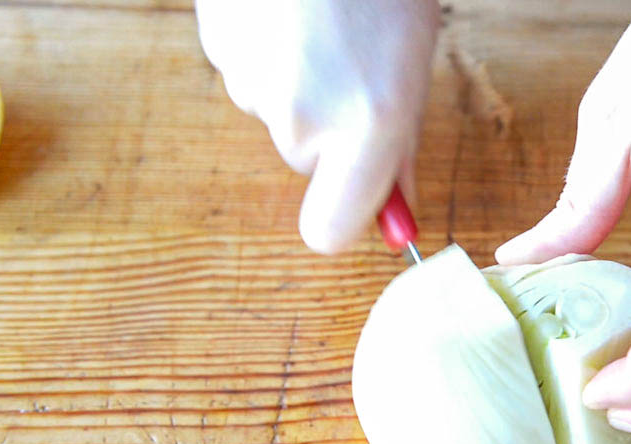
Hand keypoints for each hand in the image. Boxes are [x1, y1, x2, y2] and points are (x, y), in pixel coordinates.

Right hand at [195, 0, 440, 252]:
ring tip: (323, 26)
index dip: (343, 218)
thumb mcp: (413, 71)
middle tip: (354, 64)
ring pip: (277, 114)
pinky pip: (247, 74)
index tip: (357, 199)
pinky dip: (267, 53)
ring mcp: (251, 84)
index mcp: (369, 129)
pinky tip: (288, 13)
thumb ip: (399, 150)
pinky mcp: (217, 49)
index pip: (329, 233)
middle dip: (330, 129)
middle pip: (307, 162)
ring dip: (299, 84)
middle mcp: (304, 120)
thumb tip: (396, 219)